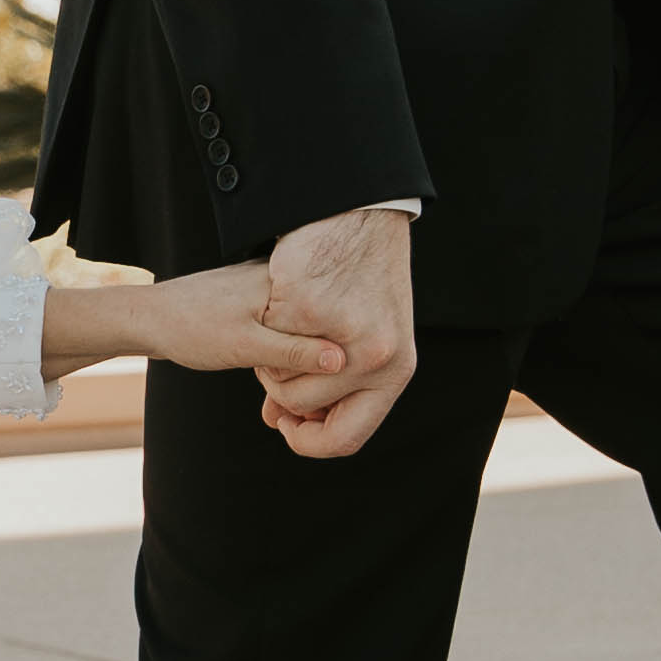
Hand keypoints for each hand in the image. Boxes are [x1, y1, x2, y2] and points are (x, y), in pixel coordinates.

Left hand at [128, 260, 351, 397]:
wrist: (147, 318)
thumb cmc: (190, 330)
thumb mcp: (245, 347)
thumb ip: (293, 353)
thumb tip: (341, 360)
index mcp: (287, 285)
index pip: (333, 322)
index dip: (330, 363)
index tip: (312, 391)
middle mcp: (286, 281)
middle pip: (325, 328)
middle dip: (315, 368)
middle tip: (287, 391)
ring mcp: (275, 290)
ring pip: (307, 333)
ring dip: (298, 363)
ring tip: (270, 379)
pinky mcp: (262, 302)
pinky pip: (289, 331)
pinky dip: (284, 354)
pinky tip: (268, 370)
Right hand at [261, 201, 418, 461]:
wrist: (363, 218)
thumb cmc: (361, 277)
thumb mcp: (363, 335)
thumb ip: (328, 381)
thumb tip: (286, 421)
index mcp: (393, 369)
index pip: (346, 438)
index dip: (310, 442)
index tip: (286, 425)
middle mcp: (376, 357)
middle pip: (304, 406)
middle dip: (282, 395)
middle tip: (274, 367)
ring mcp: (342, 333)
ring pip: (285, 380)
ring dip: (271, 362)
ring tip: (281, 325)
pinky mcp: (309, 307)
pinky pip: (271, 341)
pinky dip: (267, 329)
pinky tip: (279, 299)